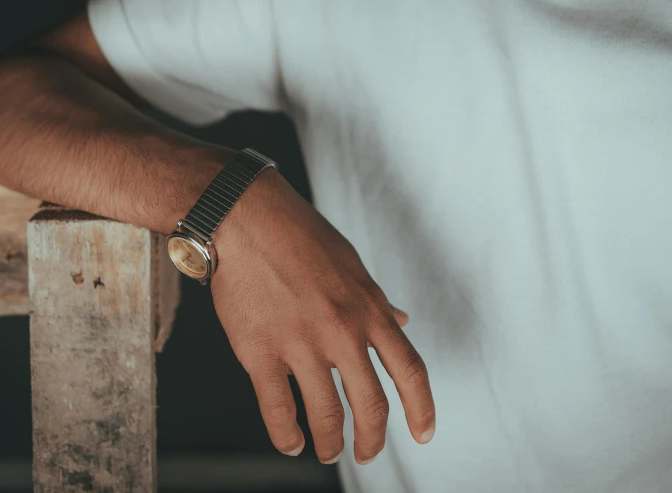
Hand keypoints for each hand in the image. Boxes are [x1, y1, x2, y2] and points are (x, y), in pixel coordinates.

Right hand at [210, 169, 435, 464]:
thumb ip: (378, 302)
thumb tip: (403, 322)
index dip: (422, 409)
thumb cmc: (302, 236)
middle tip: (366, 454)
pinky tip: (290, 443)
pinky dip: (286, 435)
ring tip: (327, 452)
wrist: (247, 217)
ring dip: (330, 444)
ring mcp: (301, 344)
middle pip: (372, 405)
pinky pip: (278, 410)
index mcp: (369, 310)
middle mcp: (342, 331)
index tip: (424, 433)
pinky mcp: (259, 352)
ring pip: (327, 416)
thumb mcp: (353, 266)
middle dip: (372, 440)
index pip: (410, 370)